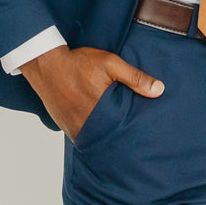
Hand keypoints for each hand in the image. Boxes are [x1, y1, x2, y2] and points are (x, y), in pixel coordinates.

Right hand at [19, 44, 163, 141]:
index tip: (142, 138)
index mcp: (101, 114)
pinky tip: (98, 128)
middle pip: (108, 139)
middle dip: (119, 139)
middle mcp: (86, 127)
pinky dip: (91, 134)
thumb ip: (135, 78)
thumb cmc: (78, 63)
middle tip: (132, 141)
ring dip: (104, 137)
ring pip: (94, 140)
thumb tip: (159, 90)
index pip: (122, 133)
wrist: (46, 64)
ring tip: (117, 135)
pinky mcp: (65, 127)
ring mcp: (73, 129)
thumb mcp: (110, 64)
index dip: (132, 136)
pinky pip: (82, 136)